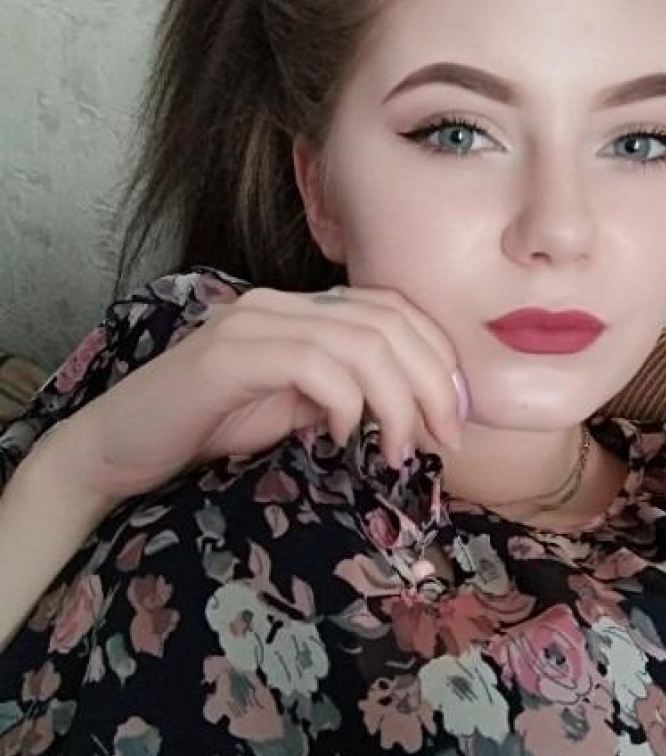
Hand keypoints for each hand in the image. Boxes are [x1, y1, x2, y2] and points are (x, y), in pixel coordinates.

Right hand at [38, 285, 465, 507]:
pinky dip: (344, 403)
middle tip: (445, 440)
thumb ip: (344, 395)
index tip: (455, 417)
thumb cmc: (210, 428)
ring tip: (398, 451)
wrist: (121, 446)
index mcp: (303, 311)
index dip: (438, 358)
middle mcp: (281, 304)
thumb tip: (407, 411)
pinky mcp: (227, 354)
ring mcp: (253, 323)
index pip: (393, 311)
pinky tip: (340, 438)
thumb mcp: (294, 408)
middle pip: (388, 322)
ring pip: (361, 342)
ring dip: (397, 401)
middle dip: (433, 383)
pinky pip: (312, 364)